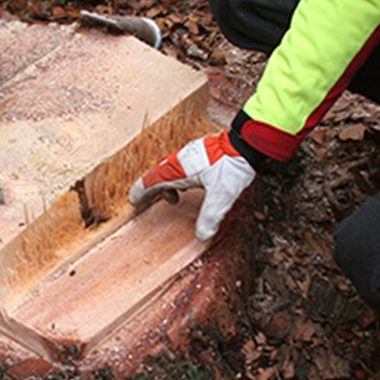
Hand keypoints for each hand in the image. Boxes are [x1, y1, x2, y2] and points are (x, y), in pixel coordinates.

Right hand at [128, 131, 255, 241]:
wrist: (246, 143)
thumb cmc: (232, 166)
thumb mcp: (221, 196)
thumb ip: (210, 216)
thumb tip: (202, 236)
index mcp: (179, 171)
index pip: (151, 182)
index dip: (140, 192)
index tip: (133, 201)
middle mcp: (179, 161)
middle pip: (157, 176)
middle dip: (151, 190)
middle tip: (146, 202)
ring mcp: (188, 154)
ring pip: (169, 170)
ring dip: (166, 185)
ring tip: (174, 199)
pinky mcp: (198, 152)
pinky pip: (180, 166)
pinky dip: (177, 178)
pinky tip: (190, 185)